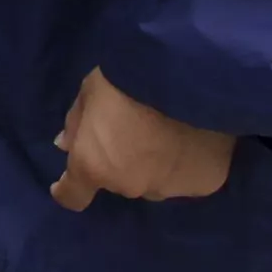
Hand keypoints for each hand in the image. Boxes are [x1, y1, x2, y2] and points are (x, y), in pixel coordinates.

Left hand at [50, 69, 234, 211]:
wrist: (187, 74)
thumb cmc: (127, 77)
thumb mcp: (89, 92)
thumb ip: (77, 125)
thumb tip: (67, 146)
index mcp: (94, 166)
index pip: (73, 197)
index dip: (69, 189)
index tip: (67, 183)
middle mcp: (129, 185)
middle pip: (119, 182)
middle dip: (120, 163)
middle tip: (133, 133)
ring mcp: (168, 189)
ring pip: (156, 182)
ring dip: (155, 165)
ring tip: (168, 134)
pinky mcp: (203, 184)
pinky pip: (189, 179)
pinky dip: (188, 164)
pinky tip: (195, 141)